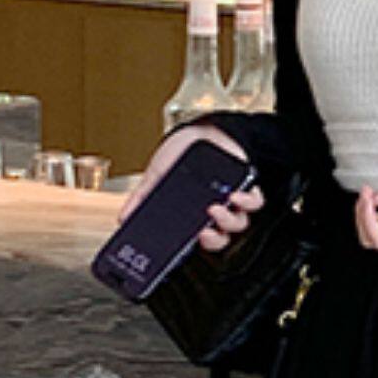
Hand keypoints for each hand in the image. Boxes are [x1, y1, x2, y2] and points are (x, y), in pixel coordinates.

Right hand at [130, 122, 261, 253]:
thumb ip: (141, 197)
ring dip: (227, 221)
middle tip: (203, 232)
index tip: (186, 248)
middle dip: (213, 240)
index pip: (198, 240)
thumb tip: (123, 218)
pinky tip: (235, 195)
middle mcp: (215, 211)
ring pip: (237, 222)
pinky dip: (247, 202)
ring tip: (215, 208)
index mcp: (195, 214)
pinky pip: (254, 202)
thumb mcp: (156, 176)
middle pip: (221, 237)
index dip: (194, 248)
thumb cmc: (181, 153)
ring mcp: (231, 200)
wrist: (199, 129)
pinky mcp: (247, 185)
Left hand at [355, 163, 377, 252]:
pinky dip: (370, 206)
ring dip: (364, 211)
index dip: (369, 221)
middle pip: (370, 238)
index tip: (369, 201)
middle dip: (363, 217)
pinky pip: (375, 215)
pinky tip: (373, 195)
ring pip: (370, 227)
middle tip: (366, 195)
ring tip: (368, 193)